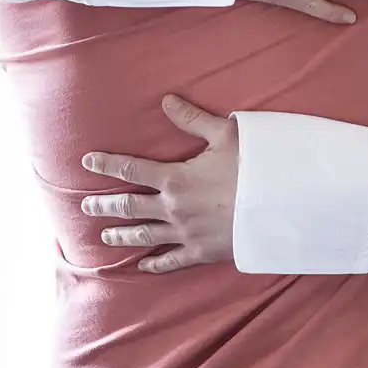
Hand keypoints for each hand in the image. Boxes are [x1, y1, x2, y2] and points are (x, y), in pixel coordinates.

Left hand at [79, 95, 239, 272]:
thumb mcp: (226, 134)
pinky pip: (171, 261)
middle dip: (104, 205)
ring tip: (104, 236)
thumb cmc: (255, 166)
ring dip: (121, 235)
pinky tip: (142, 266)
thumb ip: (192, 119)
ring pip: (143, 235)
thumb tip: (166, 100)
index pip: (130, 170)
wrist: (282, 207)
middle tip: (85, 207)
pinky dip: (154, 264)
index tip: (87, 162)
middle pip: (128, 206)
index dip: (106, 165)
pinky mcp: (201, 253)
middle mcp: (173, 208)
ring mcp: (185, 234)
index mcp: (174, 178)